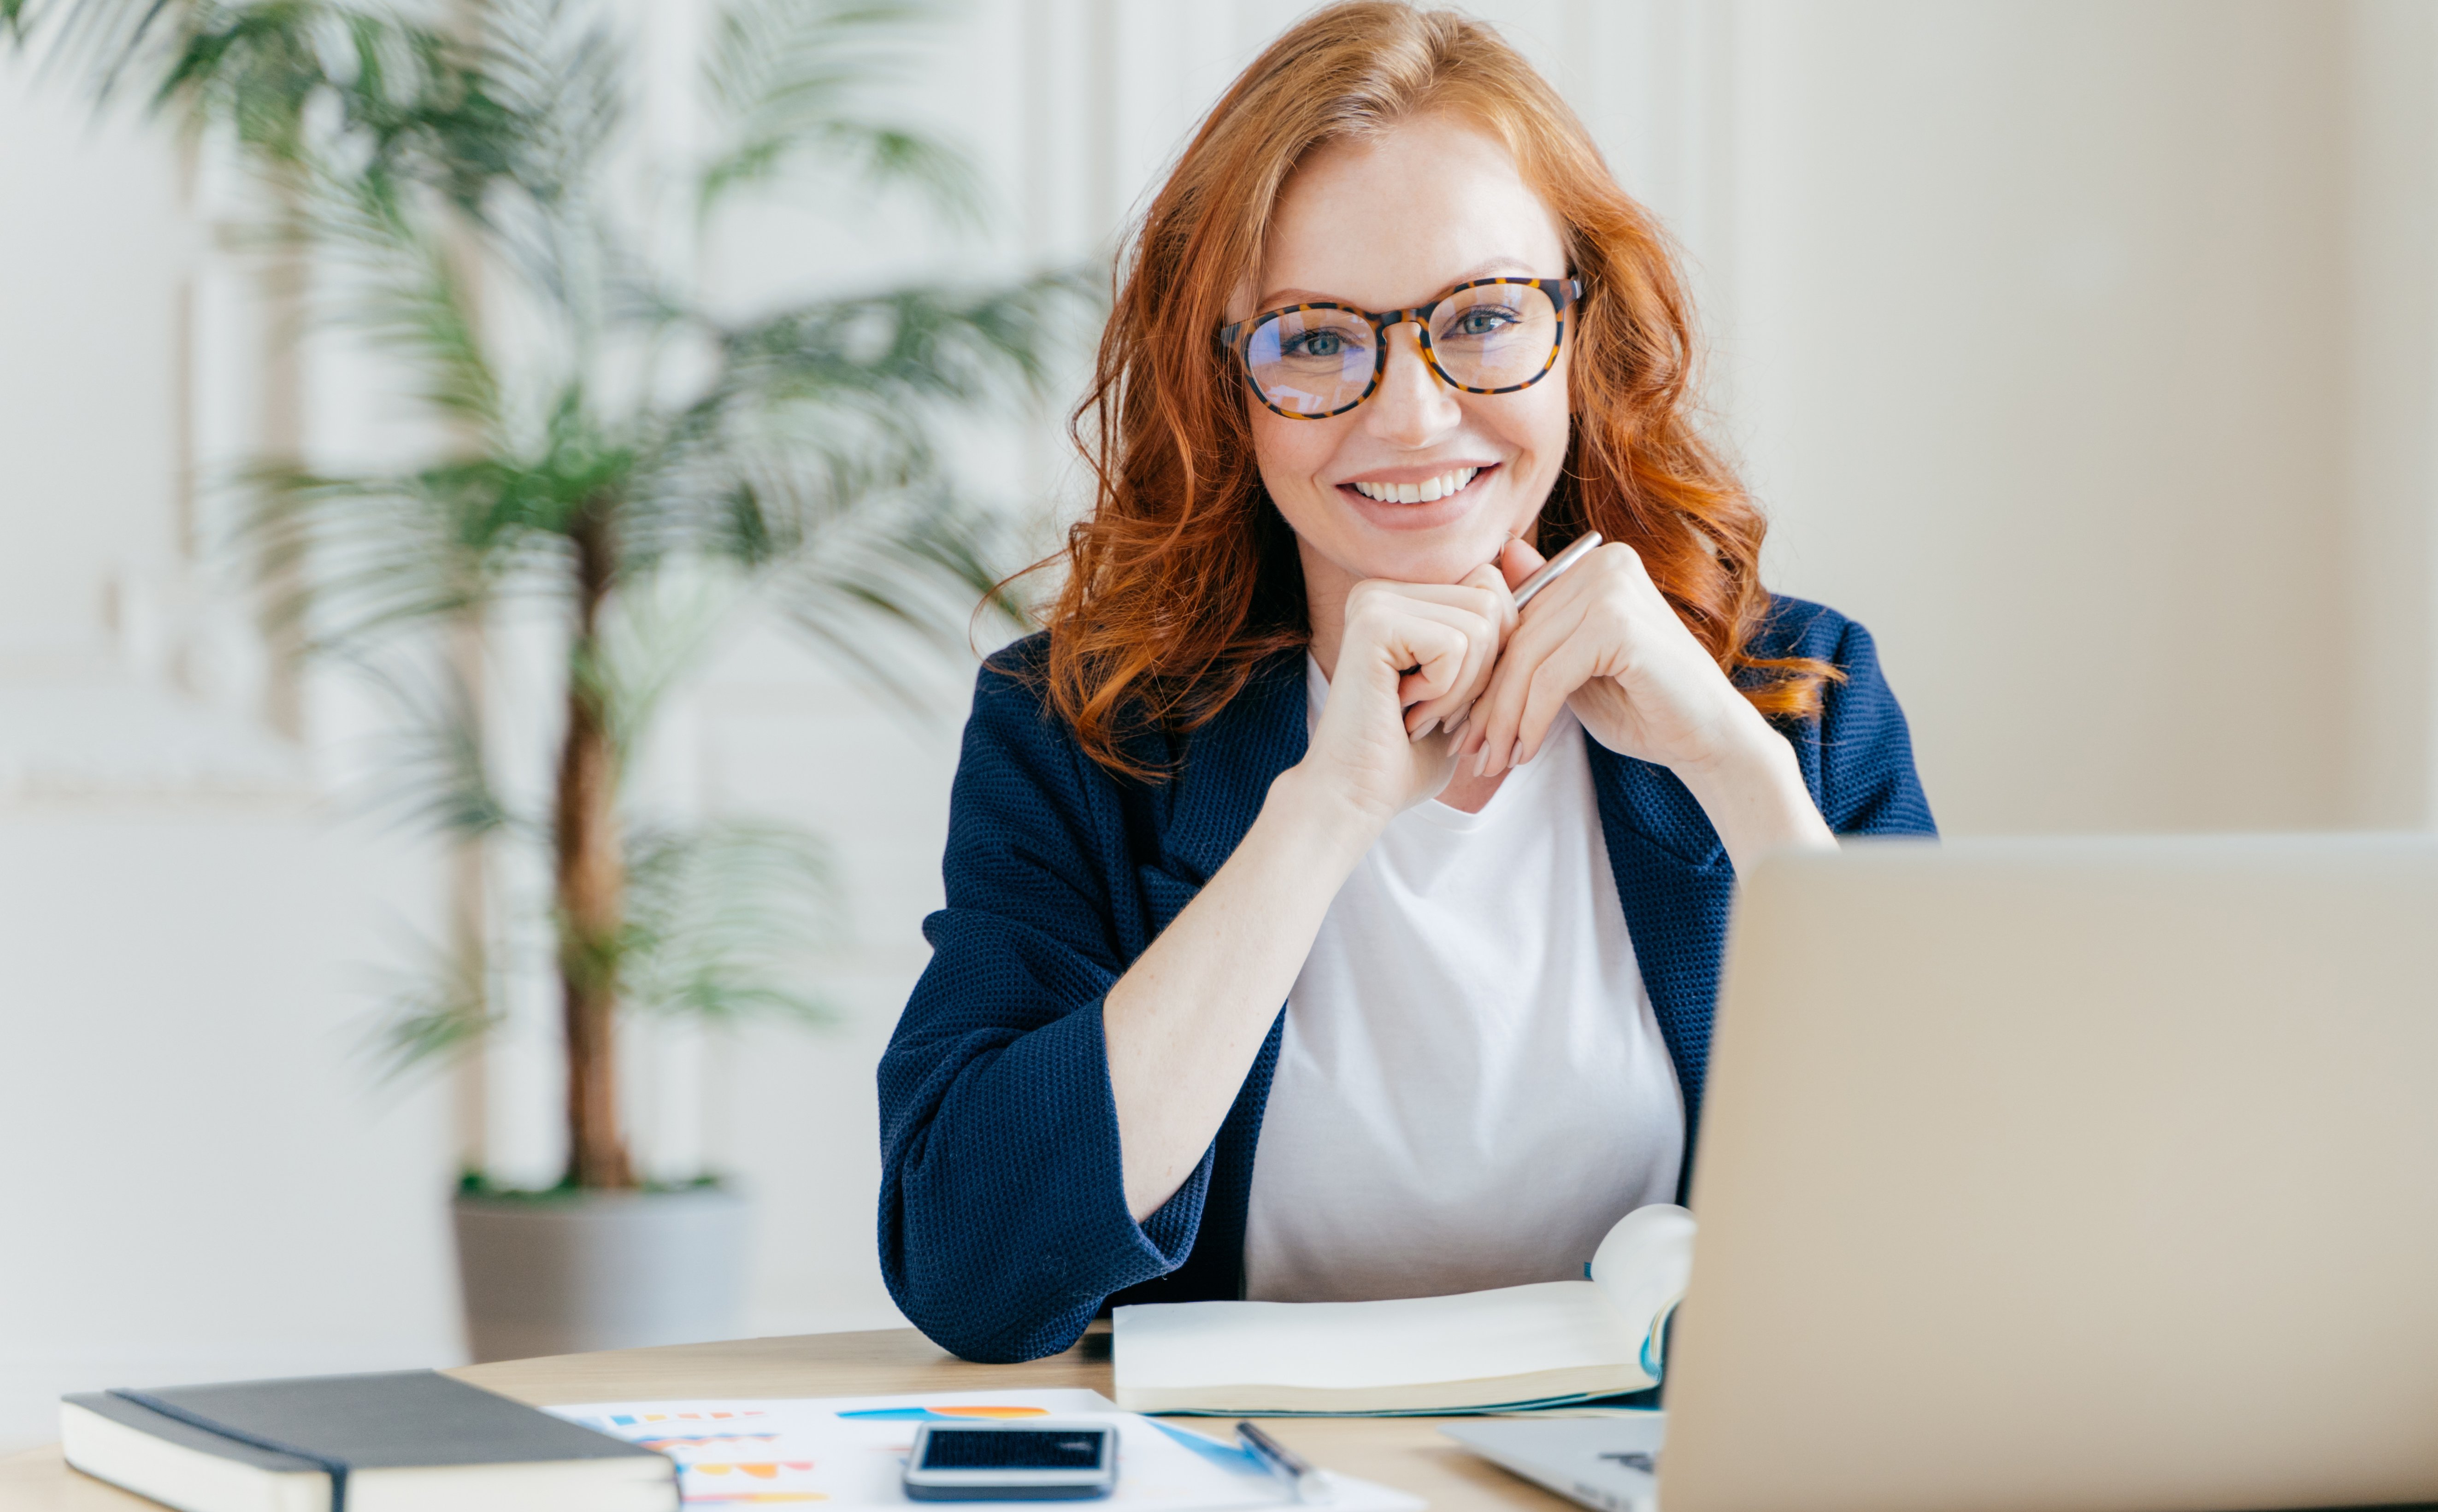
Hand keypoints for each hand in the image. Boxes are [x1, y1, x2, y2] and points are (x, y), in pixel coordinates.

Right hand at [1297, 563, 1514, 826]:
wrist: (1355, 796)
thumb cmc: (1410, 753)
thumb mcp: (1465, 686)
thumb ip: (1491, 629)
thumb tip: (1526, 554)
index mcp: (1401, 596)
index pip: (1491, 586)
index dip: (1495, 651)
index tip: (1450, 695)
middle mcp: (1383, 590)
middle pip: (1490, 601)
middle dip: (1483, 671)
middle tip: (1435, 709)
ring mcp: (1374, 602)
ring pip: (1479, 625)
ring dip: (1462, 688)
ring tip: (1418, 713)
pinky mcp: (1373, 624)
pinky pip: (1456, 646)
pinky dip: (1444, 693)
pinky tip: (1405, 712)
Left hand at [1458, 537, 1835, 870]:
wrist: (1710, 739)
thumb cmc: (1643, 705)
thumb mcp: (1573, 668)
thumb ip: (1538, 633)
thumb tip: (1489, 586)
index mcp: (1595, 565)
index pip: (1518, 617)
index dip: (1485, 673)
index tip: (1462, 722)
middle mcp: (1604, 564)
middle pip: (1518, 637)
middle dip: (1487, 701)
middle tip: (1467, 749)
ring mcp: (1613, 589)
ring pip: (1527, 660)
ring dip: (1503, 719)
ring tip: (1492, 761)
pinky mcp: (1618, 625)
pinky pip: (1550, 678)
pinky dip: (1531, 720)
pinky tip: (1525, 751)